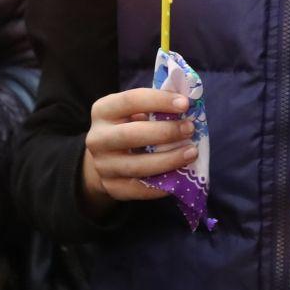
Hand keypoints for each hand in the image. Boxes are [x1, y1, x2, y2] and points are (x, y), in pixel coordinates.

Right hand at [79, 87, 197, 211]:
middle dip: (165, 132)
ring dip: (168, 160)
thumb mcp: (135, 111)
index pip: (130, 100)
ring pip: (137, 166)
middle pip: (131, 135)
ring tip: (191, 153)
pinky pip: (140, 189)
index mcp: (103, 111)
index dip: (159, 100)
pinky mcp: (112, 187)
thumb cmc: (130, 126)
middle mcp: (97, 138)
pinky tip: (181, 176)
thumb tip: (188, 105)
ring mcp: (103, 165)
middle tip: (190, 129)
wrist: (106, 157)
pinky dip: (163, 184)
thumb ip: (156, 107)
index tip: (185, 103)